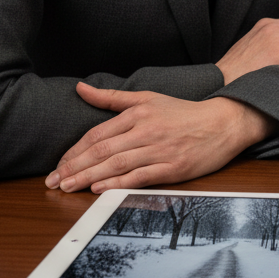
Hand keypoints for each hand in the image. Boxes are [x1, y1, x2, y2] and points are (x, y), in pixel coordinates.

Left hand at [44, 83, 277, 192]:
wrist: (224, 123)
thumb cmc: (185, 113)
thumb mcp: (148, 98)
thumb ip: (112, 97)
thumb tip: (80, 88)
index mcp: (139, 113)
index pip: (98, 134)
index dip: (75, 151)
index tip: (58, 164)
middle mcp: (147, 131)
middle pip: (102, 150)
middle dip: (74, 167)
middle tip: (54, 181)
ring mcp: (160, 150)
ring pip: (117, 164)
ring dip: (88, 177)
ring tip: (68, 187)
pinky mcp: (173, 167)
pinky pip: (140, 176)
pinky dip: (118, 183)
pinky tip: (100, 189)